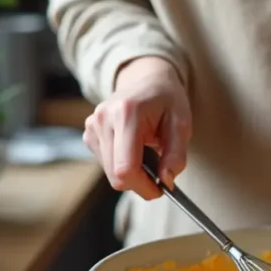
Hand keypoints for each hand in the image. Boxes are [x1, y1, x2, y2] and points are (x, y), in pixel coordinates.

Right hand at [83, 56, 191, 199]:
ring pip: (110, 173)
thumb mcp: (182, 124)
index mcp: (127, 113)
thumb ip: (176, 154)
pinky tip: (133, 148)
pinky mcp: (88, 134)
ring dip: (132, 173)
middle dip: (140, 182)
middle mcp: (103, 119)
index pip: (126, 167)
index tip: (160, 189)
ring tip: (147, 153)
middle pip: (116, 175)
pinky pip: (105, 165)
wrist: (147, 80)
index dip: (144, 187)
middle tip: (159, 174)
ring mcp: (92, 126)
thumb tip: (166, 180)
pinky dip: (122, 165)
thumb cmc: (166, 100)